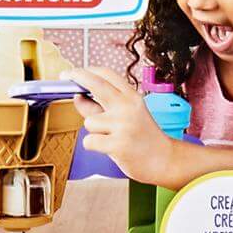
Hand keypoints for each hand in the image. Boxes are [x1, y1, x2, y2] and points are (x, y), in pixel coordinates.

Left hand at [68, 65, 177, 184]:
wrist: (165, 161)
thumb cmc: (144, 139)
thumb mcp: (127, 116)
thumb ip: (101, 107)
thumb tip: (77, 97)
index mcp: (132, 98)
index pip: (106, 75)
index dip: (86, 71)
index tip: (74, 72)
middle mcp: (128, 108)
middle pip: (95, 83)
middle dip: (76, 76)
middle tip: (66, 78)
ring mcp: (124, 126)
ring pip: (89, 122)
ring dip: (94, 131)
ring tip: (110, 138)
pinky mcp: (118, 145)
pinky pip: (89, 141)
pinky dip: (94, 146)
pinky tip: (109, 149)